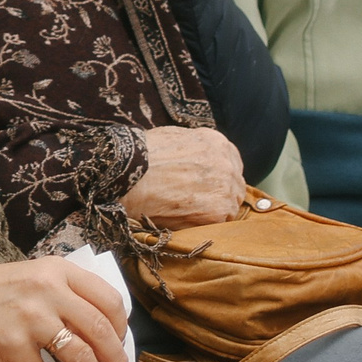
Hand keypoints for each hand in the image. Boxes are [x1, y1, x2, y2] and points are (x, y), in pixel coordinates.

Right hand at [0, 255, 132, 361]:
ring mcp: (29, 317)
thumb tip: (101, 334)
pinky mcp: (10, 344)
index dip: (122, 329)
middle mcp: (47, 289)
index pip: (109, 300)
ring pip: (80, 357)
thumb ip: (62, 296)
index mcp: (55, 269)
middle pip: (101, 331)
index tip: (123, 348)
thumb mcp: (28, 278)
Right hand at [121, 127, 244, 229]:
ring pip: (229, 206)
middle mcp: (227, 164)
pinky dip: (204, 224)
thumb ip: (195, 148)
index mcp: (217, 143)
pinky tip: (185, 218)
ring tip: (187, 211)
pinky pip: (219, 223)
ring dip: (212, 211)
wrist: (127, 173)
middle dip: (218, 194)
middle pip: (234, 186)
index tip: (207, 185)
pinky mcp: (217, 211)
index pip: (232, 164)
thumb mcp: (174, 137)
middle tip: (196, 202)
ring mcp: (225, 188)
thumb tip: (196, 160)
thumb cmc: (142, 155)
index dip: (218, 176)